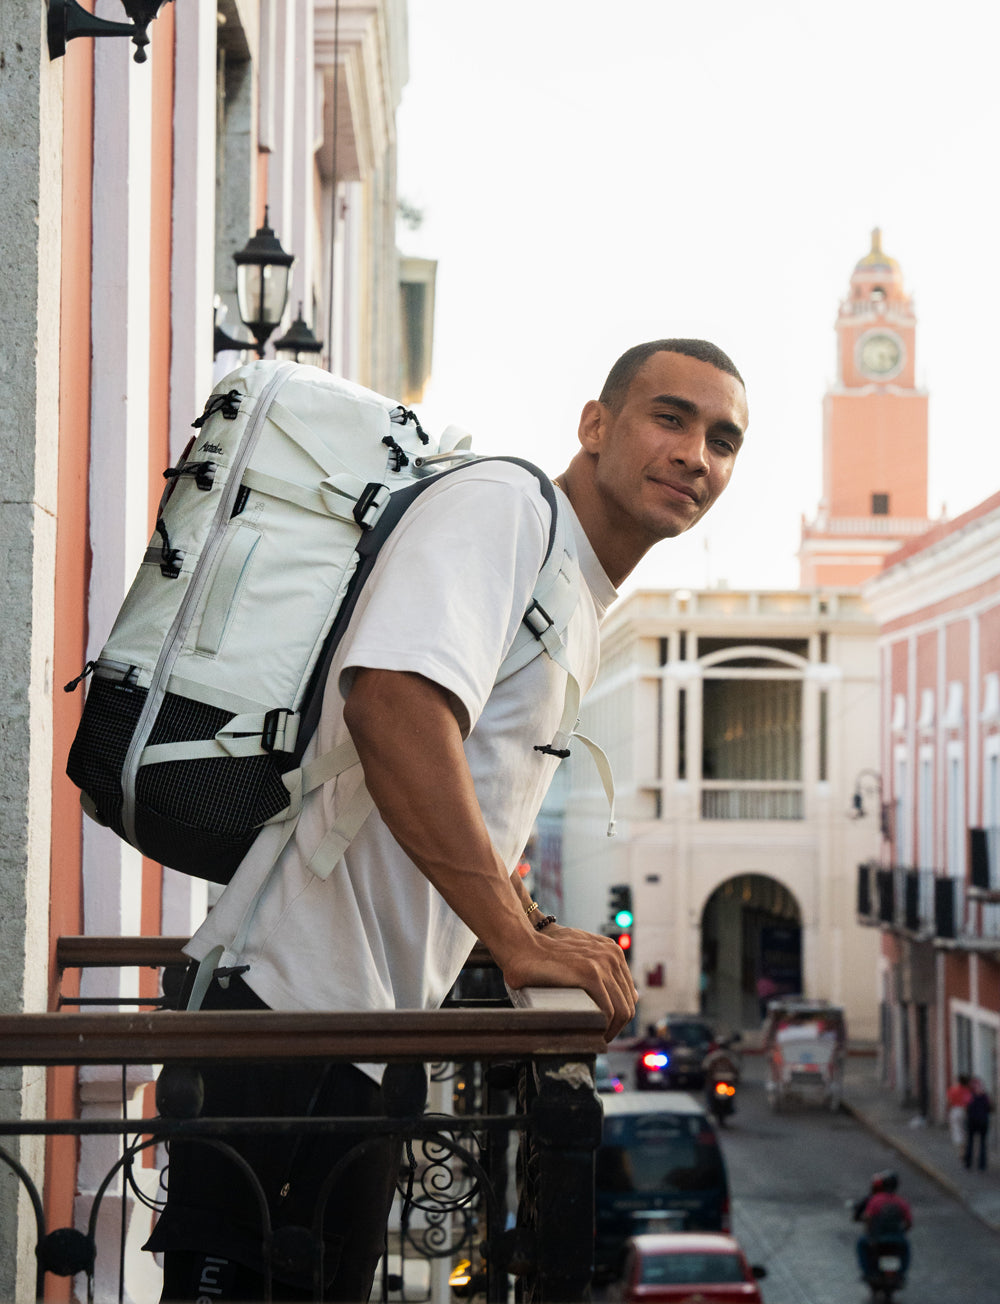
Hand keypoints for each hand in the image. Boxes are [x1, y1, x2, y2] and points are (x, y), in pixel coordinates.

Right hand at [502, 924, 636, 1040]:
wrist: (522, 945)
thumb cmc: (545, 953)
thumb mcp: (580, 955)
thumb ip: (602, 970)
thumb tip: (630, 996)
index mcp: (613, 952)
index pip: (628, 993)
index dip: (619, 1016)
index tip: (604, 1028)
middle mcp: (612, 955)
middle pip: (628, 1003)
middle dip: (616, 1027)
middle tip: (599, 1039)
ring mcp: (602, 963)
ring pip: (621, 1010)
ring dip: (610, 1030)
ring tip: (595, 1040)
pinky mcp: (590, 973)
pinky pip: (607, 1009)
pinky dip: (602, 1027)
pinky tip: (591, 1033)